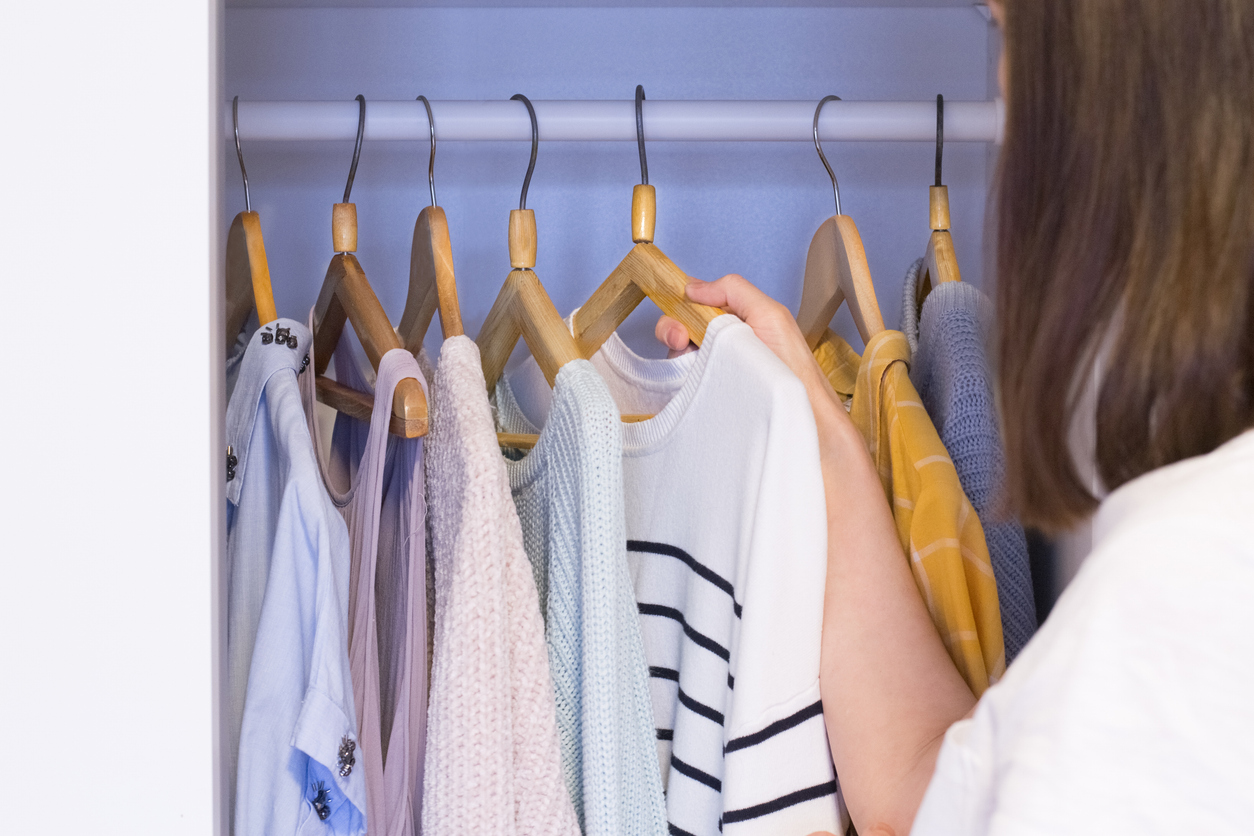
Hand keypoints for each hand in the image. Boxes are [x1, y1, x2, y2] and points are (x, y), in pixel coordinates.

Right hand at [655, 275, 829, 397]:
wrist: (804, 415)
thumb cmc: (794, 368)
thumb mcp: (770, 314)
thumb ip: (734, 290)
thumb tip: (693, 287)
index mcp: (736, 320)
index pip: (695, 304)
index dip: (680, 306)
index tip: (682, 320)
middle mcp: (722, 343)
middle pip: (680, 327)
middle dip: (671, 329)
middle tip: (681, 341)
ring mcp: (714, 369)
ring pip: (677, 354)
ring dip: (676, 356)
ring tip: (691, 366)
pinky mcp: (709, 393)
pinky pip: (681, 382)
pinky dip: (677, 380)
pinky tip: (688, 384)